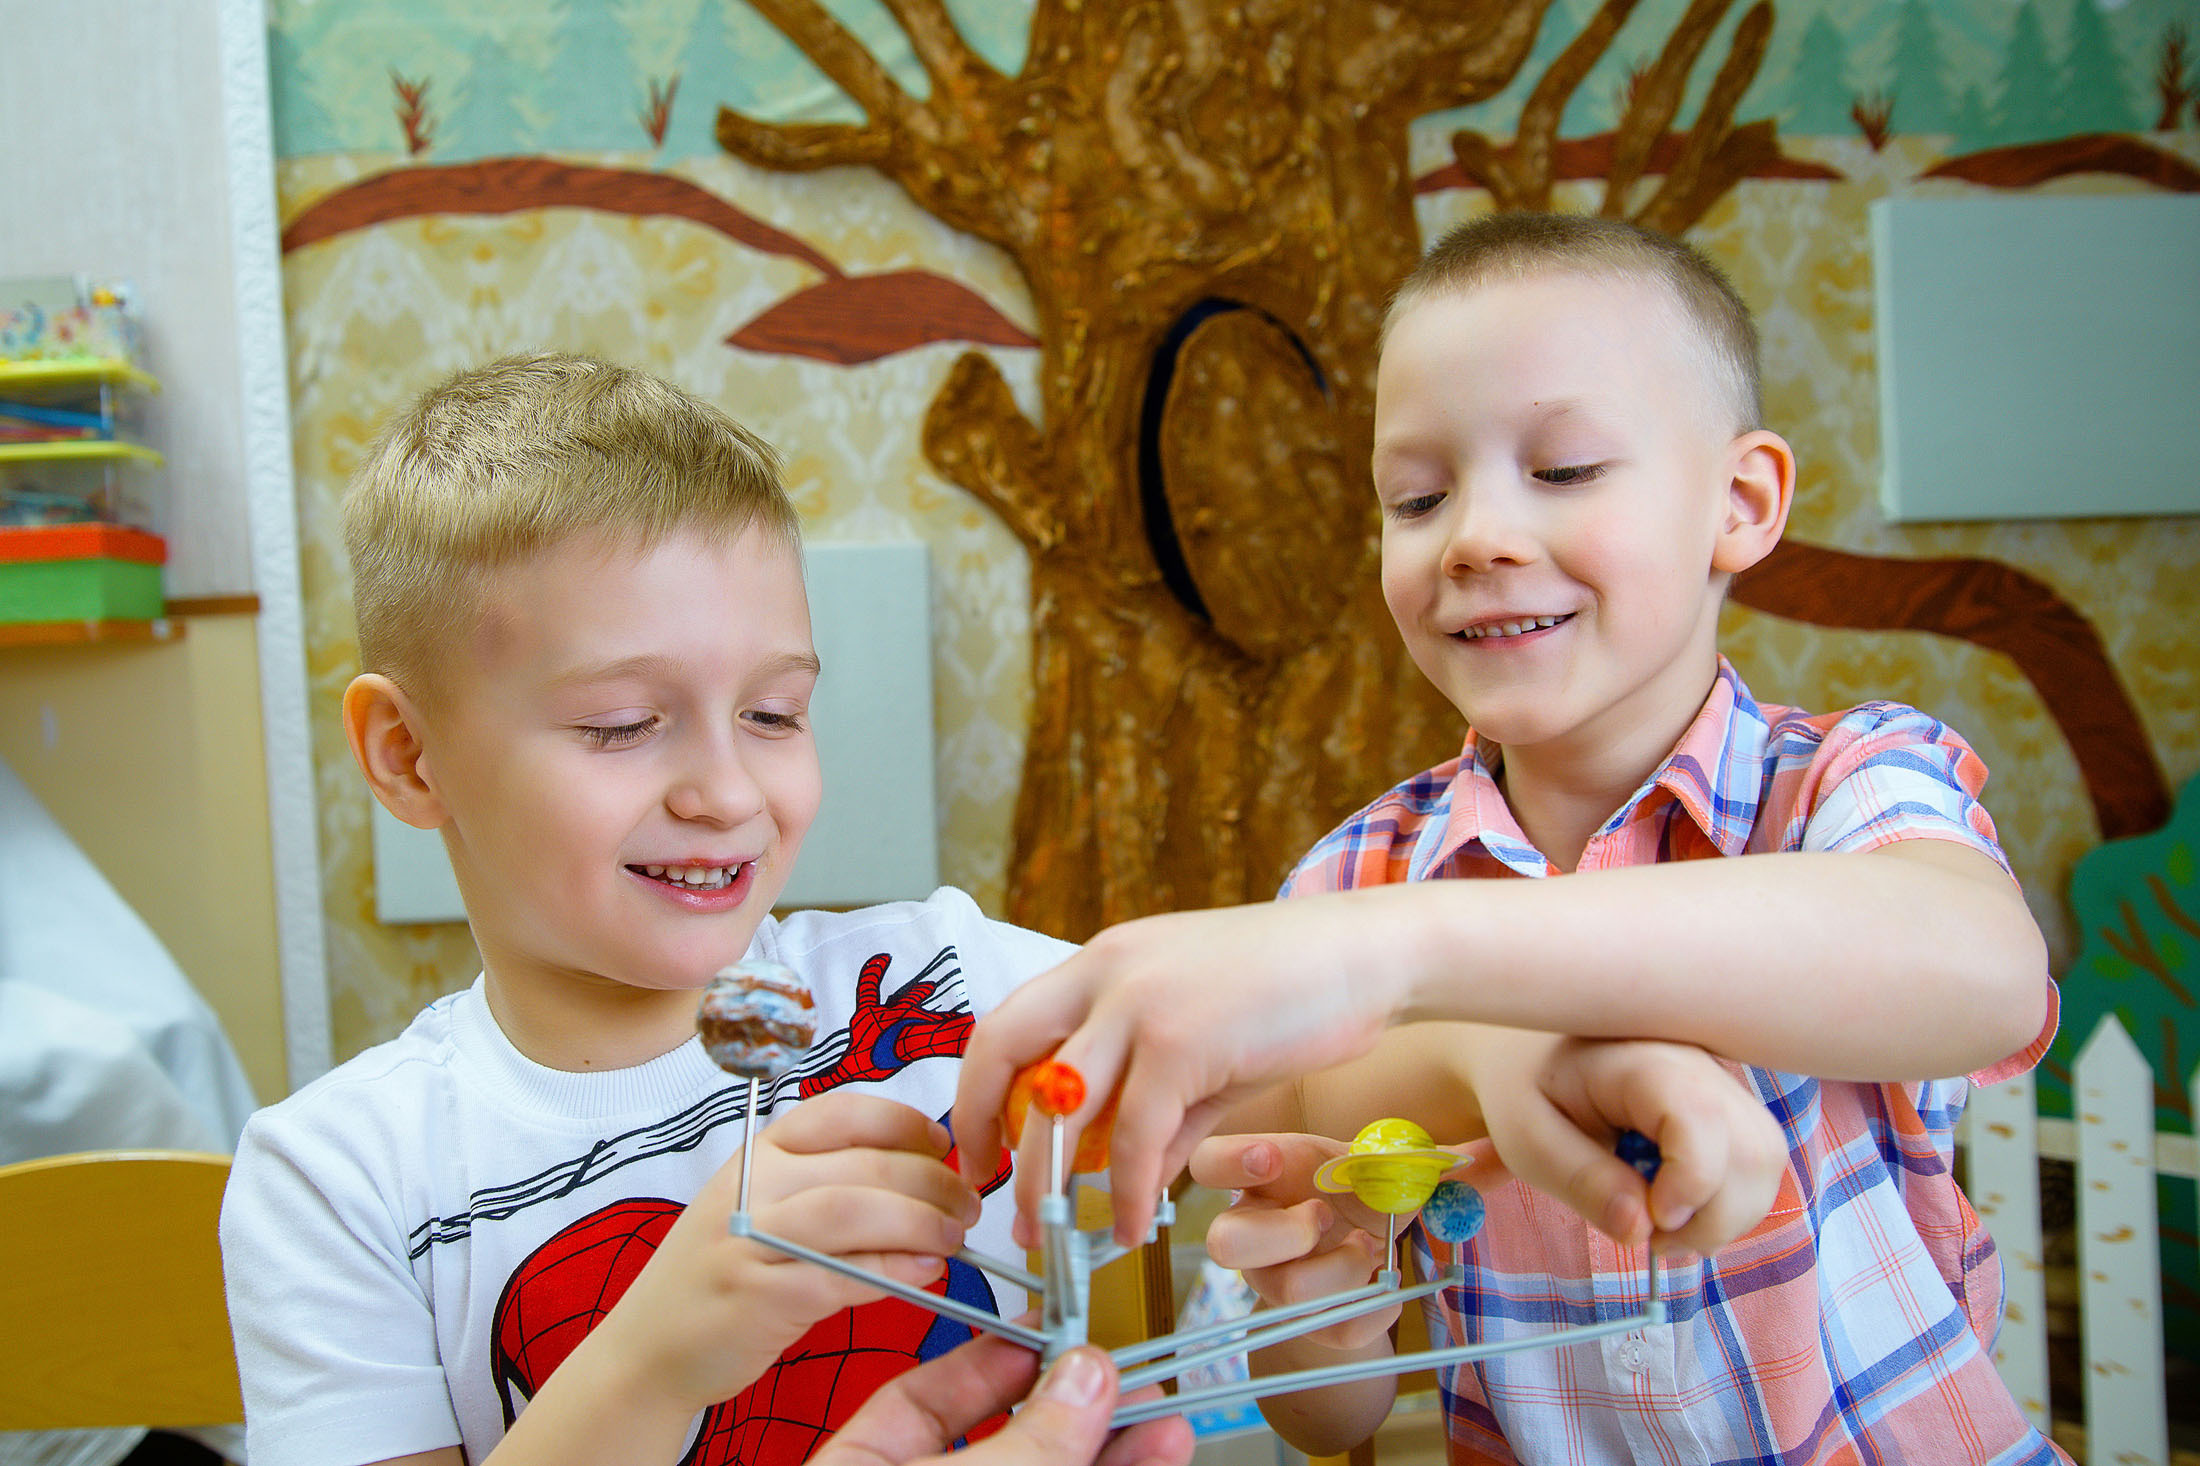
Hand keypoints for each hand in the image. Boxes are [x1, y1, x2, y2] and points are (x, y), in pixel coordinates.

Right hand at [577, 1091, 982, 1418]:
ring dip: (921, 1221)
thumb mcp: (764, 1207)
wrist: (649, 1346)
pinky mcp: (759, 1294)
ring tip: (954, 1237)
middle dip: (933, 1181)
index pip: (844, 1113)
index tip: (944, 1148)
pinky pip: (843, 1273)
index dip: (906, 1124)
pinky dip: (894, 1270)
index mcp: (759, 1153)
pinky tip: (924, 1274)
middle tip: (967, 1205)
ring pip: (856, 1208)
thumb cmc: (724, 1273)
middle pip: (864, 1163)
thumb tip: (926, 1175)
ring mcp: (751, 1237)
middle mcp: (753, 1185)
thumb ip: (830, 1184)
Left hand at [810, 1335, 1192, 1465]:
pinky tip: (1158, 1453)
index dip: (994, 1362)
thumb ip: (1019, 1443)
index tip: (1053, 1335)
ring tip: (1165, 1414)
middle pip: (1004, 1437)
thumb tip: (1083, 1377)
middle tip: (1128, 1369)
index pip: (922, 1400)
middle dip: (1074, 1403)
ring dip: (1114, 1445)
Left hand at [954, 895, 1411, 1243]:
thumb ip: (1159, 1113)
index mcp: (1101, 963)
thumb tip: (1129, 1187)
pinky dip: (1126, 1193)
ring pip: (1059, 1105)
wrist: (1364, 955)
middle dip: (982, 1129)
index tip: (981, 1150)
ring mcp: (1140, 1004)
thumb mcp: (1203, 1050)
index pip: (1006, 1023)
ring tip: (1055, 1235)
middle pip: (1003, 1051)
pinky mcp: (1182, 1042)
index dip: (978, 1092)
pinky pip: (1134, 1136)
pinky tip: (1135, 1229)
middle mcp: (1105, 973)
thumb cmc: (1289, 994)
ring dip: (1049, 1184)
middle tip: (992, 1196)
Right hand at [1191, 1133, 1429, 1350]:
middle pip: (1224, 1244)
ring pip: (1281, 1292)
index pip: (1210, 1164)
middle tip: (1325, 1217)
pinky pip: (1333, 1329)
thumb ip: (1433, 1156)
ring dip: (1336, 1272)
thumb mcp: (1391, 1164)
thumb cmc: (1365, 1191)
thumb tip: (1499, 1152)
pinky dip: (1373, 1310)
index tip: (1272, 1161)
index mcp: (1266, 1175)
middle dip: (1282, 1234)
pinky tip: (1387, 1284)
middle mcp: (1256, 1229)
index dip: (1230, 1163)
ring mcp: (1276, 1280)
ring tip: (1368, 1251)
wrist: (1369, 1252)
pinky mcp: (1309, 1323)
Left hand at [1465, 1032, 1785, 1257]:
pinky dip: (1726, 1202)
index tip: (1652, 1225)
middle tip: (1651, 1241)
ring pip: (1765, 1163)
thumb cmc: (1527, 1089)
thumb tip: (1641, 1232)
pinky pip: (1756, 1163)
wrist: (1536, 1050)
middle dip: (1713, 1218)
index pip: (1701, 1117)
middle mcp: (1699, 1062)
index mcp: (1641, 1059)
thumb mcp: (1527, 1138)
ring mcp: (1723, 1082)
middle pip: (1753, 1152)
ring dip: (1724, 1216)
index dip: (1691, 1182)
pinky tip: (1675, 1206)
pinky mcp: (1732, 1106)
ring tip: (1661, 1226)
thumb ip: (1581, 1182)